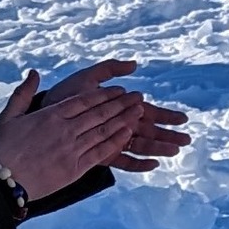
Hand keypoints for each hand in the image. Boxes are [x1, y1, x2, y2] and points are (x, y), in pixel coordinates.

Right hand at [0, 69, 148, 200]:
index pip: (85, 100)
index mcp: (51, 115)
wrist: (2, 180)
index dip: (105, 94)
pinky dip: (116, 141)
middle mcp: (65, 129)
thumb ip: (23, 93)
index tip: (119, 89)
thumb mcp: (9, 116)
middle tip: (139, 96)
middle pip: (100, 113)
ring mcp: (72, 148)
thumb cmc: (2, 149)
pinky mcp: (75, 167)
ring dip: (124, 119)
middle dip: (121, 103)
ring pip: (104, 130)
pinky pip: (101, 152)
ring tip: (140, 111)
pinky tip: (129, 134)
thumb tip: (34, 72)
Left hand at [39, 58, 191, 174]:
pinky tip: (153, 164)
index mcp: (118, 108)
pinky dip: (138, 163)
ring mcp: (109, 141)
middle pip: (149, 131)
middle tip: (187, 138)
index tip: (183, 118)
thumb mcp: (87, 77)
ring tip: (175, 150)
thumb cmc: (63, 95)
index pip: (148, 112)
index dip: (166, 115)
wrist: (41, 115)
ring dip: (158, 148)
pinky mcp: (100, 154)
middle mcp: (117, 125)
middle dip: (168, 135)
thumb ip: (110, 69)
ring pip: (140, 146)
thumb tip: (135, 65)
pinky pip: (123, 161)